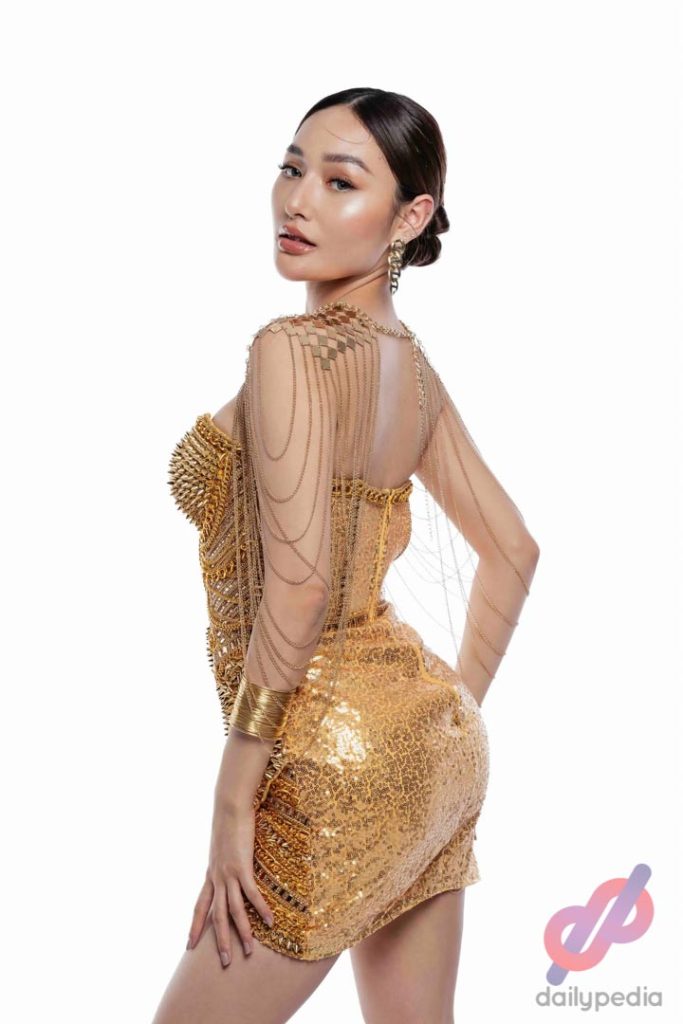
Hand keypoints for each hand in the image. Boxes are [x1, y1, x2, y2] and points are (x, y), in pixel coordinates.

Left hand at [185, 800, 273, 965]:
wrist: (229, 807)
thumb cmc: (228, 823)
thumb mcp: (222, 846)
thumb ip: (224, 859)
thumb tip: (230, 864)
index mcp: (210, 875)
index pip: (199, 906)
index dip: (194, 926)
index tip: (188, 945)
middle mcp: (216, 878)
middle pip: (216, 916)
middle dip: (219, 941)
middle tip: (223, 963)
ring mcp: (228, 874)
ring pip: (233, 910)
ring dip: (242, 933)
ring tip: (249, 952)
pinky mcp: (242, 867)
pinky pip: (251, 894)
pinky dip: (260, 909)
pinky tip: (270, 922)